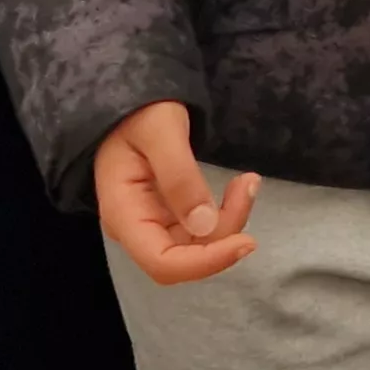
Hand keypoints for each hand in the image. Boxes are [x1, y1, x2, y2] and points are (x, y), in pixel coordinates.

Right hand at [95, 100, 259, 285]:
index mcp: (123, 213)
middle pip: (186, 258)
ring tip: (246, 181)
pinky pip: (202, 231)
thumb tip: (203, 225)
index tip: (246, 241)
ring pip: (199, 247)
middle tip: (247, 185)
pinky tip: (237, 188)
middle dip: (225, 233)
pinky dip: (225, 215)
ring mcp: (153, 226)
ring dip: (230, 220)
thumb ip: (179, 175)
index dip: (205, 262)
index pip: (162, 262)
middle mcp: (135, 229)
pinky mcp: (169, 219)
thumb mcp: (160, 131)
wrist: (132, 107)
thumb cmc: (140, 113)